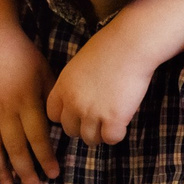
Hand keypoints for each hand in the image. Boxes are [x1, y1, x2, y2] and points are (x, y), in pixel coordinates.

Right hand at [0, 26, 59, 183]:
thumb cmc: (22, 54)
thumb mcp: (44, 72)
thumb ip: (51, 99)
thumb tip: (59, 125)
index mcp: (26, 102)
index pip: (37, 138)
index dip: (46, 158)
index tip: (54, 174)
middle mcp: (4, 110)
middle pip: (15, 148)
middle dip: (26, 172)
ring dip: (1, 169)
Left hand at [46, 22, 159, 146]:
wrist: (130, 44)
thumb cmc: (110, 47)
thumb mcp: (80, 64)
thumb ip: (75, 84)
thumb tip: (81, 99)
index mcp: (63, 86)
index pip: (53, 115)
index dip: (66, 116)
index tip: (78, 113)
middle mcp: (73, 102)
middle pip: (70, 130)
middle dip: (83, 127)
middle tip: (98, 118)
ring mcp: (92, 112)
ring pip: (90, 139)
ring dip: (100, 134)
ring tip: (111, 122)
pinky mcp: (113, 118)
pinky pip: (111, 139)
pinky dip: (117, 134)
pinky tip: (123, 122)